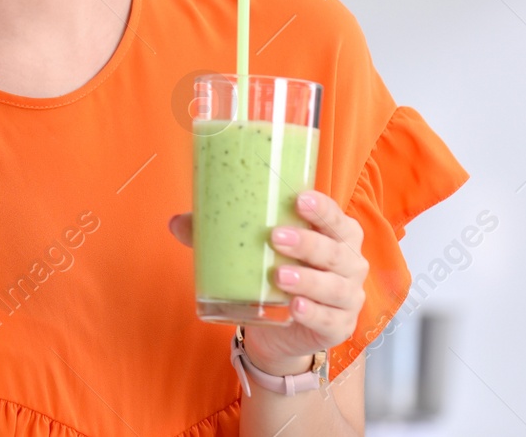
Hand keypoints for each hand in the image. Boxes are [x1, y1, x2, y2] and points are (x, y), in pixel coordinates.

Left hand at [169, 190, 367, 372]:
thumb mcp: (253, 249)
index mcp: (336, 234)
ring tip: (279, 275)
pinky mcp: (339, 327)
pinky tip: (296, 307)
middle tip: (275, 237)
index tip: (299, 199)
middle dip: (307, 242)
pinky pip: (330, 319)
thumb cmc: (274, 271)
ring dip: (308, 280)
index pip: (336, 217)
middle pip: (335, 251)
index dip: (322, 207)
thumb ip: (218, 233)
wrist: (279, 326)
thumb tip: (176, 222)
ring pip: (334, 286)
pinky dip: (314, 313)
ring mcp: (348, 297)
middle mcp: (349, 263)